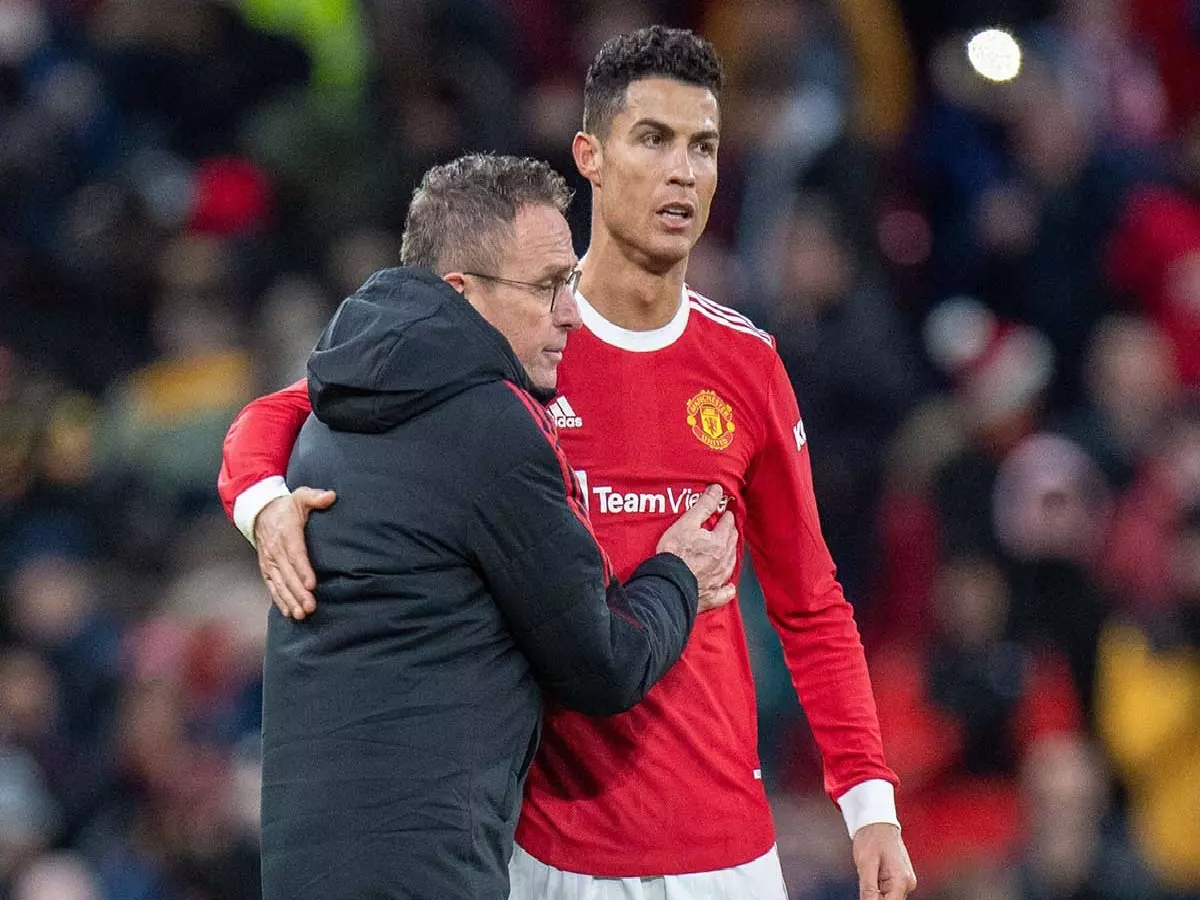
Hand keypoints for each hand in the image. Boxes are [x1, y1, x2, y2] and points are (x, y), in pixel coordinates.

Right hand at [253, 487, 335, 619]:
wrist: (260, 511)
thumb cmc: (287, 506)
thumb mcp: (300, 496)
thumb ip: (315, 497)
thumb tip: (331, 496)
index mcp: (286, 532)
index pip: (295, 553)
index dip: (303, 569)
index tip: (311, 584)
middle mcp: (275, 549)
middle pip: (288, 573)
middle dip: (298, 592)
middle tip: (310, 607)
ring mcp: (269, 561)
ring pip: (280, 583)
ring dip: (290, 600)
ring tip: (302, 615)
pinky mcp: (266, 568)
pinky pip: (272, 586)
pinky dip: (280, 600)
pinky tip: (289, 613)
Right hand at [655, 484, 737, 612]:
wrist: (668, 584)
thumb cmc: (674, 554)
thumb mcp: (687, 523)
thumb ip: (704, 506)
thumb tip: (716, 490)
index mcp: (718, 542)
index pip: (727, 525)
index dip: (726, 517)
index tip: (725, 513)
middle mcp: (722, 561)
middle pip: (731, 544)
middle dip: (730, 533)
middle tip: (727, 527)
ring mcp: (718, 580)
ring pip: (730, 565)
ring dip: (730, 555)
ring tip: (728, 550)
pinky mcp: (711, 596)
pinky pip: (725, 592)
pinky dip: (727, 588)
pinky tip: (728, 586)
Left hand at [852, 823, 915, 899]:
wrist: (877, 822)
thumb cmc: (871, 838)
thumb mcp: (865, 864)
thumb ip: (868, 889)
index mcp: (902, 880)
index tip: (865, 894)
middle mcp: (908, 883)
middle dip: (875, 898)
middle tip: (866, 883)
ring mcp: (905, 882)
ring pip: (889, 898)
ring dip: (876, 894)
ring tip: (868, 877)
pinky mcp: (900, 879)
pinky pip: (888, 892)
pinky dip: (878, 890)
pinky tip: (871, 878)